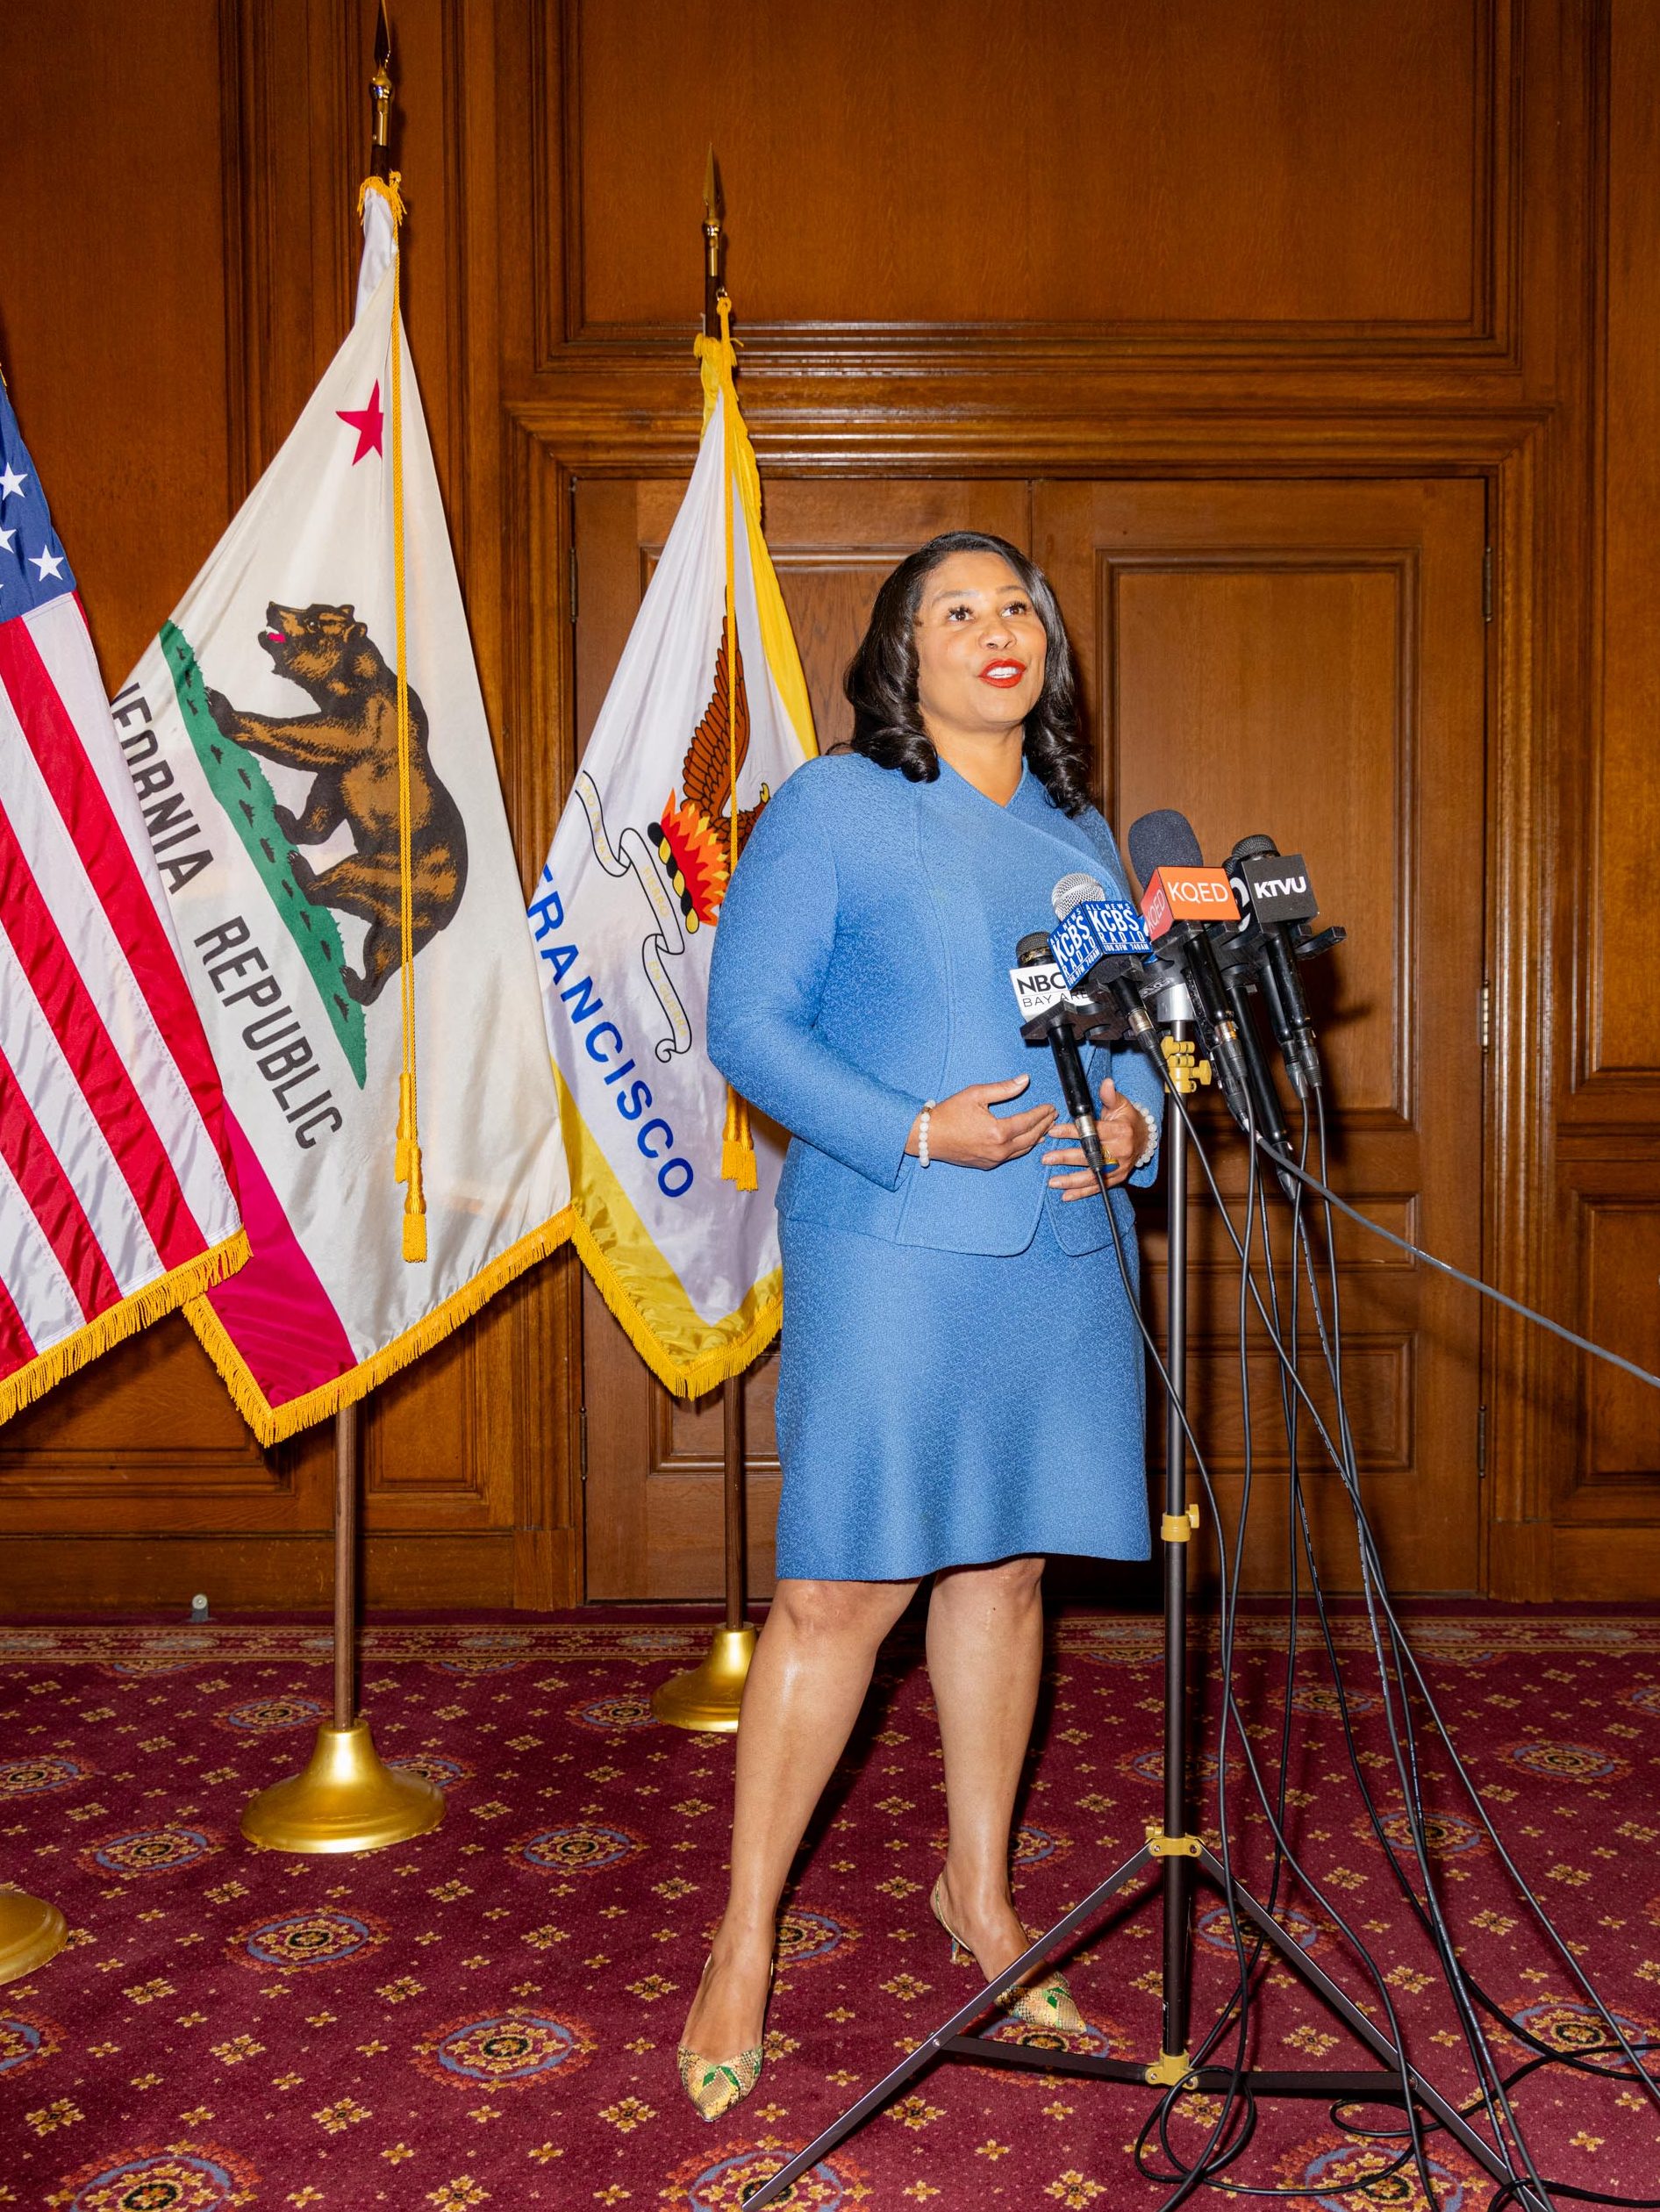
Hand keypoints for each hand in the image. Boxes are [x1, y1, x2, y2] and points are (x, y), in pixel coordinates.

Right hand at [907, 1075, 1056, 1170]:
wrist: (927, 1137)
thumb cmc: (948, 1114)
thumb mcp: (975, 1094)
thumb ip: (1003, 1088)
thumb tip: (1024, 1080)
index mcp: (998, 1132)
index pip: (1029, 1122)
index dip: (1042, 1113)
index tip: (1051, 1106)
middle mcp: (999, 1150)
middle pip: (1031, 1138)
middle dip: (1044, 1125)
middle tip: (1053, 1116)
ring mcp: (993, 1160)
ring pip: (1023, 1149)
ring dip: (1037, 1137)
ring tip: (1046, 1127)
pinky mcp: (987, 1164)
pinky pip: (1011, 1156)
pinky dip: (1023, 1147)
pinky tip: (1029, 1141)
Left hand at [1043, 1078, 1148, 1198]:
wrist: (1145, 1138)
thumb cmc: (1128, 1119)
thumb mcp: (1121, 1105)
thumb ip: (1110, 1096)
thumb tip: (1106, 1083)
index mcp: (1120, 1132)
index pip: (1093, 1132)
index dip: (1072, 1132)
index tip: (1054, 1131)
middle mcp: (1121, 1152)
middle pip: (1090, 1156)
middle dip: (1066, 1158)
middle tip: (1047, 1158)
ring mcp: (1119, 1167)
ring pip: (1092, 1175)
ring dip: (1071, 1180)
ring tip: (1052, 1181)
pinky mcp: (1117, 1178)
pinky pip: (1098, 1186)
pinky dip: (1082, 1192)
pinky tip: (1066, 1195)